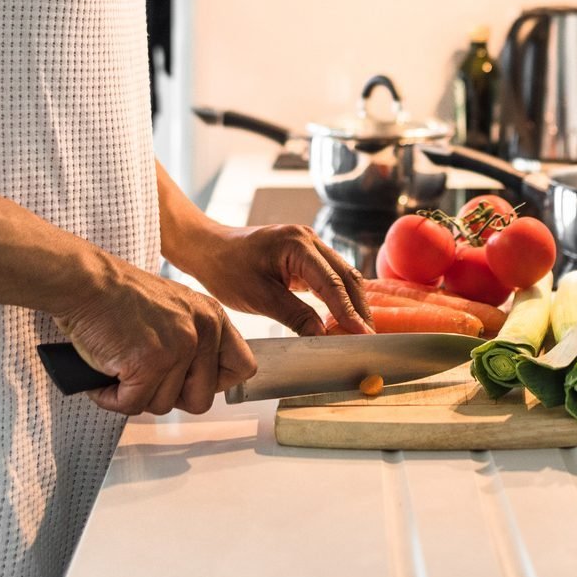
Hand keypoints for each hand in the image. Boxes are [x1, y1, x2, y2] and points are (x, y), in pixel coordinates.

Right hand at [54, 257, 256, 415]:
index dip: (213, 383)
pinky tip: (104, 373)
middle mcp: (202, 332)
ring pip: (163, 406)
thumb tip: (195, 381)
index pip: (242, 368)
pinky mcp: (148, 364)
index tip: (187, 381)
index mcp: (212, 317)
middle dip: (168, 395)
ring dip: (136, 393)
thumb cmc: (117, 294)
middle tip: (144, 375)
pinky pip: (132, 406)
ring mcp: (177, 348)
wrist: (84, 281)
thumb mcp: (174, 307)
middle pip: (201, 400)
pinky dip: (111, 397)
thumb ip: (194, 338)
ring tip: (120, 365)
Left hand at [184, 223, 374, 336]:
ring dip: (352, 303)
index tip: (361, 333)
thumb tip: (323, 336)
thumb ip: (294, 316)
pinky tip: (343, 317)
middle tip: (369, 336)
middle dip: (358, 307)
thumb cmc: (226, 269)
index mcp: (297, 244)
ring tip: (361, 331)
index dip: (348, 311)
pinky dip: (338, 297)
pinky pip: (329, 277)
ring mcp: (308, 246)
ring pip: (341, 276)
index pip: (332, 282)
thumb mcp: (258, 297)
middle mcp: (309, 239)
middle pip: (346, 276)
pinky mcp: (304, 256)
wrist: (208, 249)